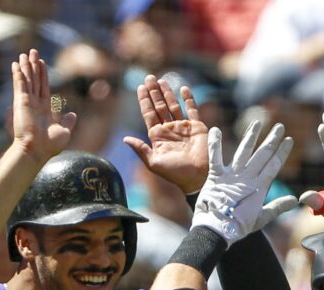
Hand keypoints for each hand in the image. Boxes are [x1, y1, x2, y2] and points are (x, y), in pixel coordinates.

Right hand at [10, 49, 76, 163]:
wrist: (36, 150)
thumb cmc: (49, 146)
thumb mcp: (64, 132)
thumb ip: (67, 122)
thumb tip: (73, 115)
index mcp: (44, 109)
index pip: (44, 87)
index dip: (43, 74)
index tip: (41, 63)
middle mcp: (34, 104)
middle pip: (35, 80)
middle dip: (34, 66)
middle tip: (32, 52)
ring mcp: (27, 102)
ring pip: (27, 79)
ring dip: (26, 66)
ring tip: (24, 54)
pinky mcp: (21, 102)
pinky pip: (20, 85)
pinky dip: (18, 74)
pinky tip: (16, 65)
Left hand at [124, 75, 208, 193]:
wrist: (197, 177)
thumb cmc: (175, 173)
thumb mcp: (153, 163)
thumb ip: (140, 149)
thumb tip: (125, 139)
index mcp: (157, 136)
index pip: (149, 114)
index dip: (144, 101)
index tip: (140, 87)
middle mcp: (169, 129)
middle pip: (159, 106)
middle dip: (154, 92)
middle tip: (149, 78)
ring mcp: (183, 127)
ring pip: (173, 105)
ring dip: (167, 93)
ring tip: (161, 80)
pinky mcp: (197, 127)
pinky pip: (192, 109)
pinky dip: (189, 99)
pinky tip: (183, 88)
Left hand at [192, 120, 295, 243]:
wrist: (217, 231)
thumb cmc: (238, 227)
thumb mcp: (261, 218)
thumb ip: (278, 207)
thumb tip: (295, 200)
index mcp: (259, 187)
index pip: (274, 165)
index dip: (282, 152)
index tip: (289, 140)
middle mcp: (247, 178)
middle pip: (262, 154)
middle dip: (272, 139)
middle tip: (279, 126)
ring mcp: (231, 175)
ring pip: (244, 151)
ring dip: (251, 136)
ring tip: (257, 123)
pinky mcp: (215, 176)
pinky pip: (215, 157)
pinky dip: (214, 143)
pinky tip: (215, 129)